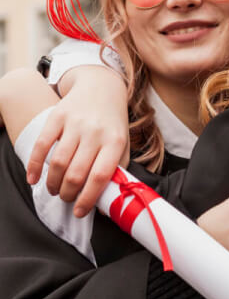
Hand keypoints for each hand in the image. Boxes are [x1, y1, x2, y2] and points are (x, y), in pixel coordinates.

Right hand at [27, 66, 128, 216]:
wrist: (101, 87)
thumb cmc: (112, 122)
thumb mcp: (123, 143)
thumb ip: (117, 168)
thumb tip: (109, 199)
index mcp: (115, 141)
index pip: (100, 177)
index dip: (87, 199)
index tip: (79, 211)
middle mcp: (95, 132)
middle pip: (76, 173)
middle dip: (68, 194)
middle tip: (66, 198)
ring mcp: (75, 123)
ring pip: (58, 163)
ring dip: (53, 183)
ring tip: (55, 190)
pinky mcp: (57, 116)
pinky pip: (41, 145)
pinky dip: (35, 166)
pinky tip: (34, 178)